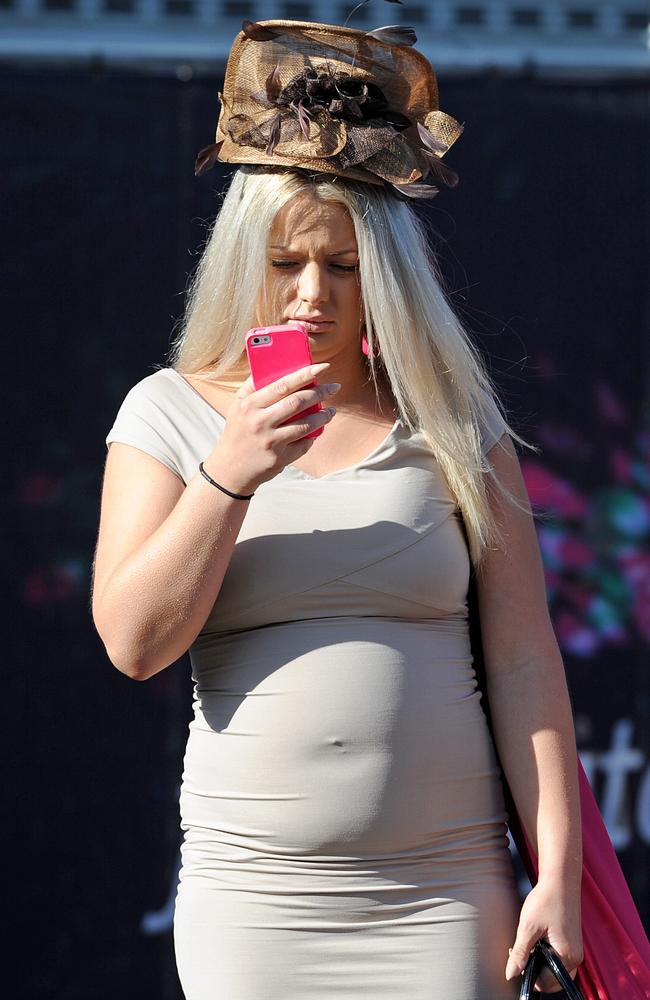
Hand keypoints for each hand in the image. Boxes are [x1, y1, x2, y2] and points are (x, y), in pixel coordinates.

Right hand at [205, 362, 340, 491]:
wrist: (230, 470)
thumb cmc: (237, 432)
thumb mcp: (237, 406)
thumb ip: (253, 386)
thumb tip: (272, 365)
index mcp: (250, 405)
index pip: (282, 385)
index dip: (305, 374)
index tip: (323, 367)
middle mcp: (260, 422)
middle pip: (297, 402)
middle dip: (321, 392)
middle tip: (334, 387)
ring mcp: (271, 441)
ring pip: (306, 424)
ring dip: (323, 416)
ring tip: (331, 411)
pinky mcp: (279, 458)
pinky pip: (304, 444)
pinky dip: (313, 436)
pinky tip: (317, 430)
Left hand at [505, 878, 582, 991]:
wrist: (560, 881)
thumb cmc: (546, 900)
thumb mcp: (528, 926)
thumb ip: (520, 953)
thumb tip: (511, 975)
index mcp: (567, 957)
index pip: (545, 983)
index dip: (528, 973)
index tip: (516, 954)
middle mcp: (575, 958)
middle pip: (551, 981)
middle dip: (535, 970)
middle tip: (521, 949)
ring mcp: (575, 951)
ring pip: (555, 971)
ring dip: (540, 963)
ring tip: (530, 943)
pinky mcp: (572, 944)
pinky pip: (559, 960)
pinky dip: (547, 956)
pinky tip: (538, 940)